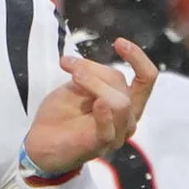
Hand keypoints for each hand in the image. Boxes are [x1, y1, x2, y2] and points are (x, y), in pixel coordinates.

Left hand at [23, 39, 156, 175]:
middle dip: (112, 69)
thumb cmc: (63, 113)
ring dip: (94, 83)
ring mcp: (116, 134)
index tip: (119, 43)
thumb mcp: (77, 85)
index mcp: (127, 101)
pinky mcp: (99, 146)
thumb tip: (85, 65)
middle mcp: (128, 118)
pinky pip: (109, 130)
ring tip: (73, 77)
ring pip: (120, 103)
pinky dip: (104, 116)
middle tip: (73, 66)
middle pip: (139, 88)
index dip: (138, 58)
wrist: (41, 141)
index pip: (147, 78)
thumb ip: (90, 74)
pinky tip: (97, 104)